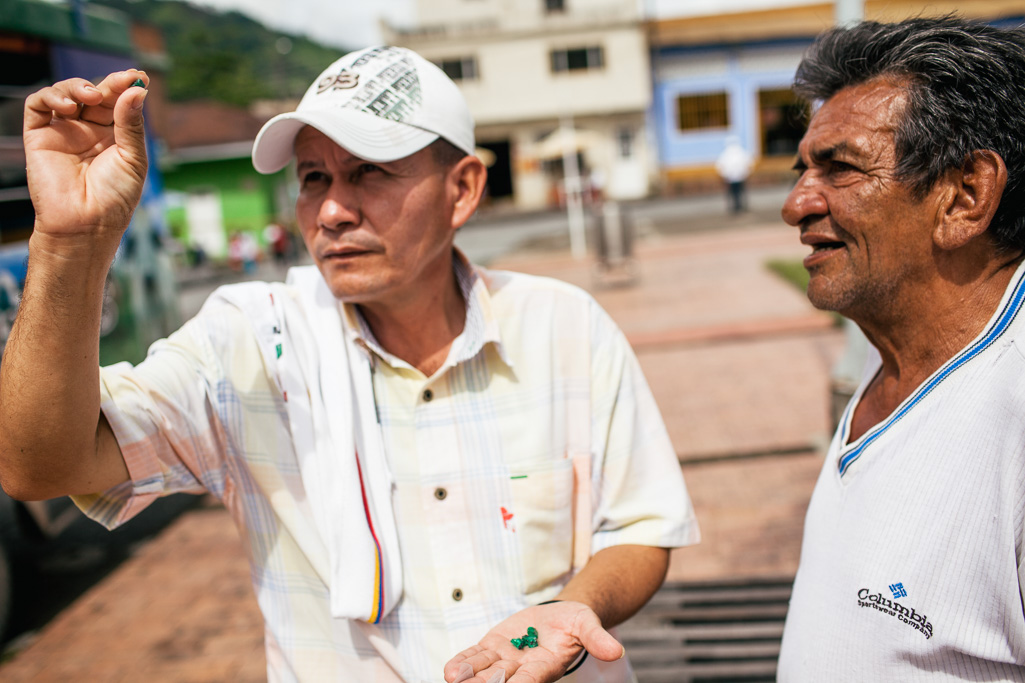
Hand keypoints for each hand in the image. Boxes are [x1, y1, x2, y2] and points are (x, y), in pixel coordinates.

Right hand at [23, 70, 148, 247]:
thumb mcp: (132, 159)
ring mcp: (64, 132)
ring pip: (66, 93)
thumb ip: (131, 124)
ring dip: (78, 86)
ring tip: (91, 97)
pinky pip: (38, 105)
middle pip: (95, 94)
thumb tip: (137, 90)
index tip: (138, 76)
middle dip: (107, 83)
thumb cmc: (114, 197)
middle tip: (121, 79)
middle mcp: (89, 131)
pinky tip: (68, 107)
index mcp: (114, 136)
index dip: (126, 87)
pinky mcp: (40, 136)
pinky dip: (51, 96)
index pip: (119, 103)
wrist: (86, 223)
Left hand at [443, 601, 623, 682]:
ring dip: (469, 677)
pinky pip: (475, 657)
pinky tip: (450, 671)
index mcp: (546, 666)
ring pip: (484, 671)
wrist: (559, 614)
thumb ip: (597, 639)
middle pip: (503, 680)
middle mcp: (523, 668)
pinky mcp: (492, 647)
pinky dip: (463, 663)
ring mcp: (505, 659)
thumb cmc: (575, 622)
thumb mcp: (587, 624)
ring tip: (453, 680)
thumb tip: (616, 651)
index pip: (531, 679)